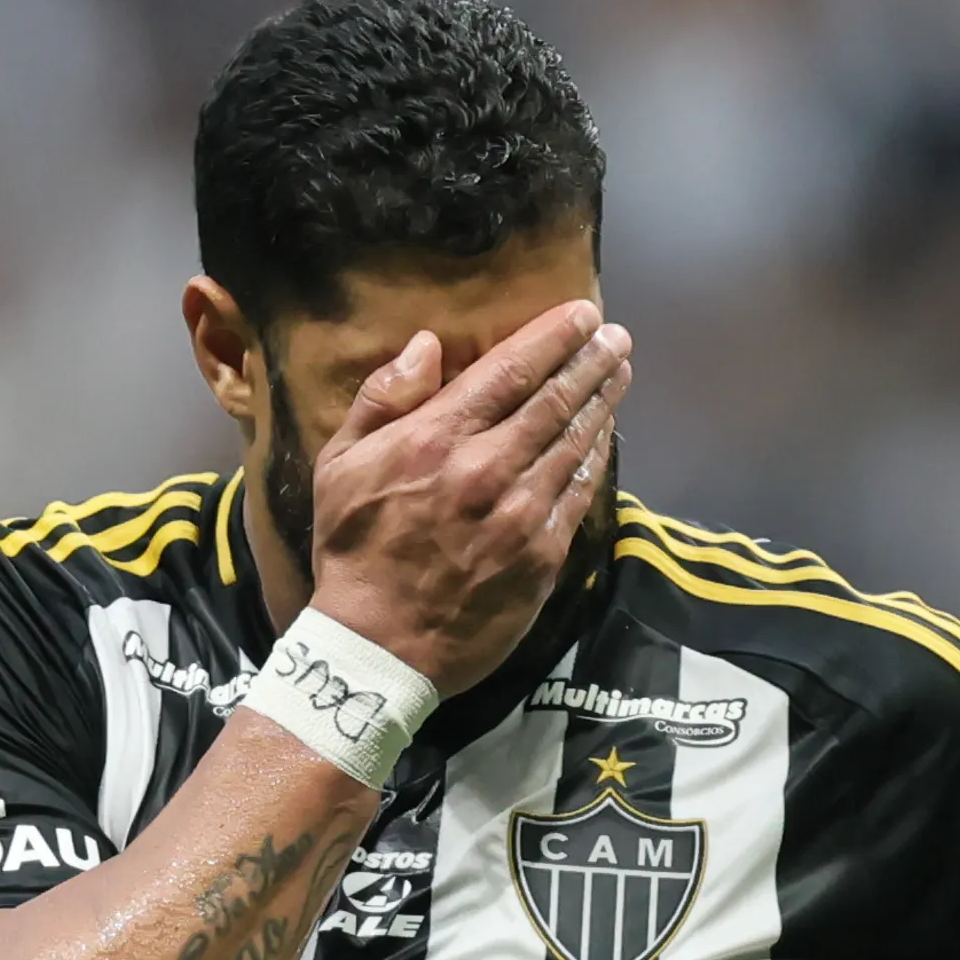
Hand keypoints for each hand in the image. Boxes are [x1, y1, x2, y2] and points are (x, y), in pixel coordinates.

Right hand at [303, 298, 630, 692]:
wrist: (379, 646)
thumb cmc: (354, 551)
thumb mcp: (340, 465)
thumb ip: (383, 399)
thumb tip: (426, 345)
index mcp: (437, 438)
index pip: (512, 371)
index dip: (554, 337)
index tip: (583, 314)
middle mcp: (487, 469)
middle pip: (555, 400)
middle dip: (591, 361)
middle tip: (617, 336)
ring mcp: (522, 515)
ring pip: (575, 443)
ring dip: (602, 403)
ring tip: (619, 372)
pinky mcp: (543, 556)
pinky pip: (578, 494)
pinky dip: (595, 458)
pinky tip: (604, 436)